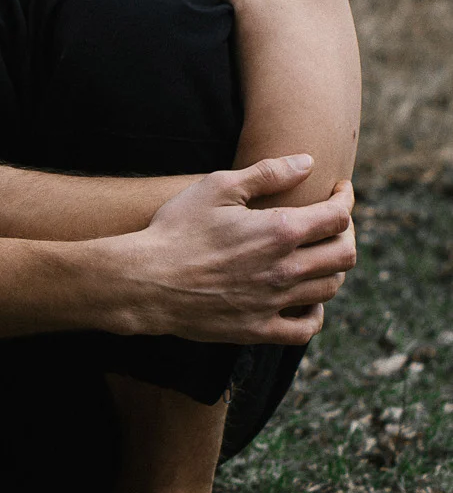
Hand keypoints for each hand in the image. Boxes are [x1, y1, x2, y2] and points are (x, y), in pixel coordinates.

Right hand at [129, 155, 355, 344]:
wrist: (146, 280)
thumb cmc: (177, 228)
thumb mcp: (217, 187)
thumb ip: (267, 172)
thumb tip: (307, 162)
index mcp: (280, 231)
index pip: (338, 217)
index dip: (346, 199)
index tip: (339, 189)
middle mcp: (285, 270)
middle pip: (345, 255)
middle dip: (346, 233)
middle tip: (332, 222)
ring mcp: (274, 303)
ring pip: (330, 288)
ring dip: (332, 268)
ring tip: (317, 254)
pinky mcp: (258, 329)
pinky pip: (306, 329)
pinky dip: (316, 313)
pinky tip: (306, 298)